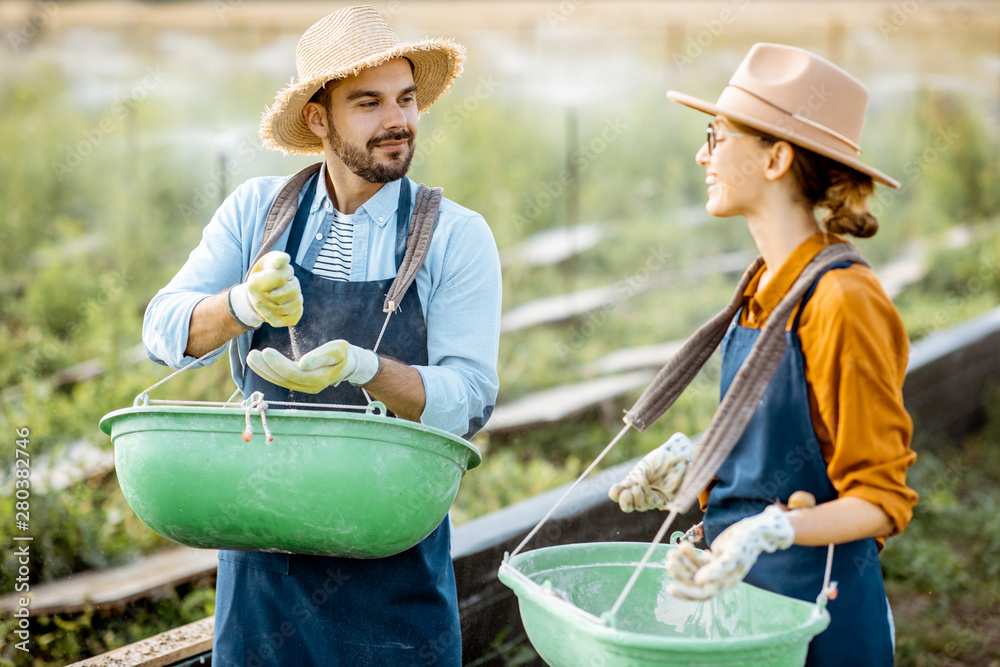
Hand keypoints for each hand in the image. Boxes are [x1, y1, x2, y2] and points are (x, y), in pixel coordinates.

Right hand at [229, 251, 302, 328]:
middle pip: (293, 290)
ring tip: (288, 291)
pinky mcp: (278, 322)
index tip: (282, 272)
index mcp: (255, 284)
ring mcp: (269, 314)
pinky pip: (298, 313)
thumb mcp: (269, 262)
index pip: (283, 277)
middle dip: (294, 282)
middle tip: (286, 282)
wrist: (256, 296)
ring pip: (297, 302)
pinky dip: (297, 306)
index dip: (287, 272)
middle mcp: (260, 301)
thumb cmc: (266, 275)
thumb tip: (285, 260)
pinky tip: (289, 302)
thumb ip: (278, 258)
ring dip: (297, 294)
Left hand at [246, 340, 379, 392]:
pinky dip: (268, 372)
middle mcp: (309, 386)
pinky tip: (258, 364)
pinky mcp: (298, 382)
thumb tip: (302, 363)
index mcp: (319, 379)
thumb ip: (320, 357)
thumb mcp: (337, 350)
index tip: (266, 351)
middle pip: (283, 379)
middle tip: (252, 355)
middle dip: (266, 367)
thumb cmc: (343, 354)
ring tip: (251, 358)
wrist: (348, 363)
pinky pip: (281, 379)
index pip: (294, 373)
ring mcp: (303, 386)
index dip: (278, 364)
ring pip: (280, 380)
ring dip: (264, 370)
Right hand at [609, 433, 693, 511]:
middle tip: (626, 493)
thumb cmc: (660, 459)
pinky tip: (643, 482)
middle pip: (628, 506)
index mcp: (632, 484)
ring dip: (637, 496)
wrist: (677, 455)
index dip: (615, 494)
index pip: (619, 496)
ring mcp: (652, 498)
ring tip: (637, 484)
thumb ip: (632, 479)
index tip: (616, 487)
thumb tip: (622, 489)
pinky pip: (653, 503)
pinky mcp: (665, 501)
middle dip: (625, 501)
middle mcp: (641, 494)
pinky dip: (646, 493)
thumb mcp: (643, 468)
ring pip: (640, 506)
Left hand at [666, 504, 794, 599]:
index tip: (670, 587)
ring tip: (673, 551)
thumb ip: (716, 569)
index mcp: (725, 583)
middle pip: (694, 581)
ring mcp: (714, 569)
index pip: (702, 593)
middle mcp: (718, 578)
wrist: (753, 530)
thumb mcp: (732, 556)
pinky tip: (684, 546)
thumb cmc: (745, 544)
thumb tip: (699, 581)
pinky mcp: (712, 558)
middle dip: (681, 572)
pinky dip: (688, 554)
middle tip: (670, 560)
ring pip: (693, 569)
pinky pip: (696, 560)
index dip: (686, 593)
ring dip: (682, 561)